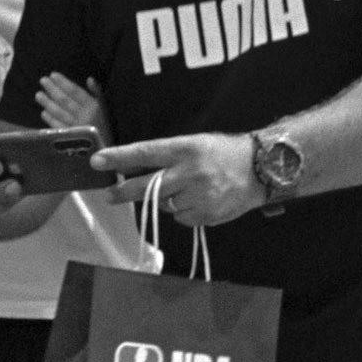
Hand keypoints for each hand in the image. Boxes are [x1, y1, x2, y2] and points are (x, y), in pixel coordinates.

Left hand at [37, 72, 111, 142]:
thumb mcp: (105, 109)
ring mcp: (77, 128)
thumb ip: (98, 93)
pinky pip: (58, 127)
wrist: (106, 151)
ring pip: (59, 112)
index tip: (53, 75)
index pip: (75, 91)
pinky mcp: (71, 139)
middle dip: (52, 89)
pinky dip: (50, 119)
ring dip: (48, 103)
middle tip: (43, 81)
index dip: (63, 82)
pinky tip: (44, 112)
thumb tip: (90, 79)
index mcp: (94, 107)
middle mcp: (85, 116)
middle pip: (65, 100)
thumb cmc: (105, 128)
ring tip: (39, 95)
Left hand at [93, 131, 261, 225]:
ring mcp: (199, 196)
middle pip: (148, 186)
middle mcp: (191, 172)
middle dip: (124, 191)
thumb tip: (134, 168)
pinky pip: (182, 218)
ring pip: (165, 205)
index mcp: (186, 149)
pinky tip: (199, 199)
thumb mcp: (196, 143)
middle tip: (109, 194)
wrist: (262, 169)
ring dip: (167, 200)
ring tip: (188, 188)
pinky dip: (184, 211)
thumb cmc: (225, 153)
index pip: (145, 153)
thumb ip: (167, 156)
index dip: (119, 158)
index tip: (99, 161)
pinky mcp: (207, 215)